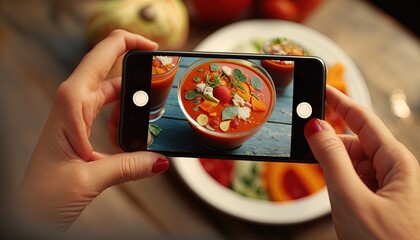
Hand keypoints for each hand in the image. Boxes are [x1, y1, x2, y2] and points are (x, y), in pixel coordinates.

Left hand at [19, 30, 168, 230]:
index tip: (153, 48)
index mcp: (70, 103)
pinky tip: (133, 132)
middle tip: (162, 83)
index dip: (128, 43)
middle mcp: (72, 103)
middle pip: (109, 70)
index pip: (101, 57)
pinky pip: (107, 110)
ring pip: (111, 92)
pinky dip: (124, 116)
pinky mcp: (79, 128)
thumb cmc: (42, 196)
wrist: (27, 214)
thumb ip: (129, 167)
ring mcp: (75, 114)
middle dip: (137, 72)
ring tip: (150, 114)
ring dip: (132, 100)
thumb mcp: (90, 179)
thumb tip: (161, 159)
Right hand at [305, 85, 419, 238]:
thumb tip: (315, 127)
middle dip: (331, 144)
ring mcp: (385, 186)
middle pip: (354, 141)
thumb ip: (331, 159)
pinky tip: (335, 195)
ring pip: (352, 162)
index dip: (339, 101)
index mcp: (396, 162)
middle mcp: (393, 170)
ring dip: (334, 167)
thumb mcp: (350, 199)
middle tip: (305, 145)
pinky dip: (339, 181)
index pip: (362, 119)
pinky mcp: (377, 200)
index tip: (319, 87)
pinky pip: (354, 179)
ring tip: (330, 190)